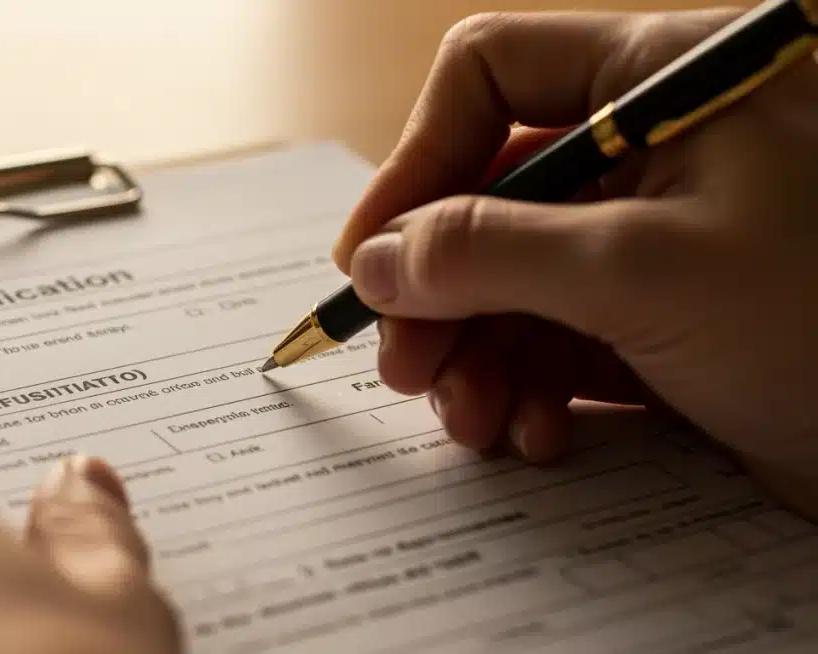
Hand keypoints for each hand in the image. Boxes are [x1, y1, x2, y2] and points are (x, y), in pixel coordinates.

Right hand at [331, 9, 817, 513]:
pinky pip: (555, 341)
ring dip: (475, 356)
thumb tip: (376, 258)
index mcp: (665, 83)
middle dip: (438, 290)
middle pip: (487, 197)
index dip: (414, 162)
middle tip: (404, 368)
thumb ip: (490, 251)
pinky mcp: (661, 322)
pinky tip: (535, 435)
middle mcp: (653, 150)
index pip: (492, 79)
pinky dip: (528, 390)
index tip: (367, 258)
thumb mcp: (644, 271)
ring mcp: (654, 241)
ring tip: (473, 422)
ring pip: (511, 281)